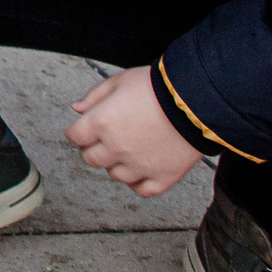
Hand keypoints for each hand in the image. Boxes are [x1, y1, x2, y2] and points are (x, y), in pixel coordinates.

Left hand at [66, 66, 203, 197]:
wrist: (196, 101)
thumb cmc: (157, 87)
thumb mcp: (120, 81)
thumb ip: (95, 96)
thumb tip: (77, 109)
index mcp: (101, 123)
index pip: (75, 136)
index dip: (77, 131)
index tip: (81, 130)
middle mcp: (116, 148)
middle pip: (91, 158)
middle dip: (92, 148)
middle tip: (101, 140)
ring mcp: (140, 166)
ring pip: (115, 175)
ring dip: (114, 164)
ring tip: (124, 152)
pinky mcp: (163, 177)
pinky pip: (142, 190)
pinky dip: (137, 183)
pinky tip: (139, 171)